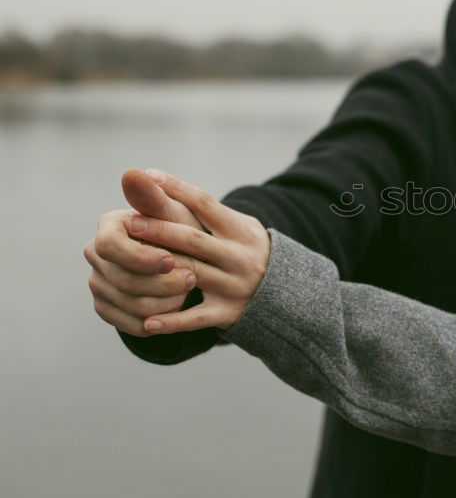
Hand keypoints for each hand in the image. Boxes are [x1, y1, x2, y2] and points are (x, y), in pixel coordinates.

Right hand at [85, 168, 207, 336]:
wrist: (193, 258)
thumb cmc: (185, 230)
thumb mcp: (176, 214)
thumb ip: (154, 198)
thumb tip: (132, 172)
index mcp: (108, 227)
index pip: (111, 246)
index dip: (141, 257)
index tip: (171, 260)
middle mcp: (96, 255)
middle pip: (121, 279)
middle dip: (161, 282)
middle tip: (193, 279)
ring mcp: (98, 282)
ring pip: (128, 303)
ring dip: (165, 301)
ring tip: (189, 291)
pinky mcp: (108, 308)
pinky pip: (130, 324)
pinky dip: (157, 321)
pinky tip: (177, 309)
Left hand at [122, 169, 271, 333]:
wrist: (286, 292)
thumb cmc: (247, 250)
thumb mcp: (239, 226)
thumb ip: (206, 211)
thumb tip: (156, 181)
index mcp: (240, 231)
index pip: (205, 203)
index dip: (177, 189)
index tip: (149, 176)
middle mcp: (238, 257)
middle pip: (193, 239)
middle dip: (160, 230)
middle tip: (130, 223)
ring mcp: (233, 285)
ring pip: (191, 274)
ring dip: (158, 269)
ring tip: (127, 263)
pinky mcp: (227, 312)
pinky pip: (196, 318)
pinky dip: (172, 320)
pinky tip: (146, 321)